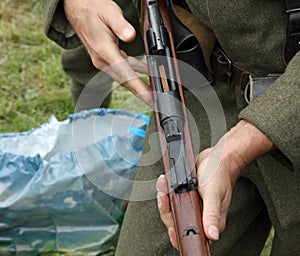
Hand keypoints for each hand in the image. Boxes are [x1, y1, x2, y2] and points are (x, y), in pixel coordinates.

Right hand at [64, 0, 150, 104]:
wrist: (76, 9)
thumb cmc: (92, 9)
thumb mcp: (108, 11)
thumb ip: (120, 25)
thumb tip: (131, 35)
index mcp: (104, 51)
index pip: (125, 74)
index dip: (139, 88)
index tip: (150, 98)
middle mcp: (102, 60)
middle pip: (126, 81)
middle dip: (143, 93)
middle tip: (157, 103)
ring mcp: (103, 62)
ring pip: (125, 77)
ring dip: (141, 85)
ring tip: (155, 92)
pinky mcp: (106, 60)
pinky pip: (124, 70)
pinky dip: (136, 73)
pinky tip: (148, 71)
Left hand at [157, 120, 272, 248]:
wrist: (216, 158)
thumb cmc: (219, 175)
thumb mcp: (214, 195)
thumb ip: (212, 214)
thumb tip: (212, 235)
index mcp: (209, 221)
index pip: (191, 234)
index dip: (178, 235)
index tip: (170, 228)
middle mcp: (200, 216)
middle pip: (176, 221)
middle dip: (167, 210)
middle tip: (163, 197)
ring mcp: (191, 206)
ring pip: (172, 209)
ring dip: (164, 198)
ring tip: (163, 185)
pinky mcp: (185, 196)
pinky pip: (171, 198)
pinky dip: (166, 190)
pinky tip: (164, 182)